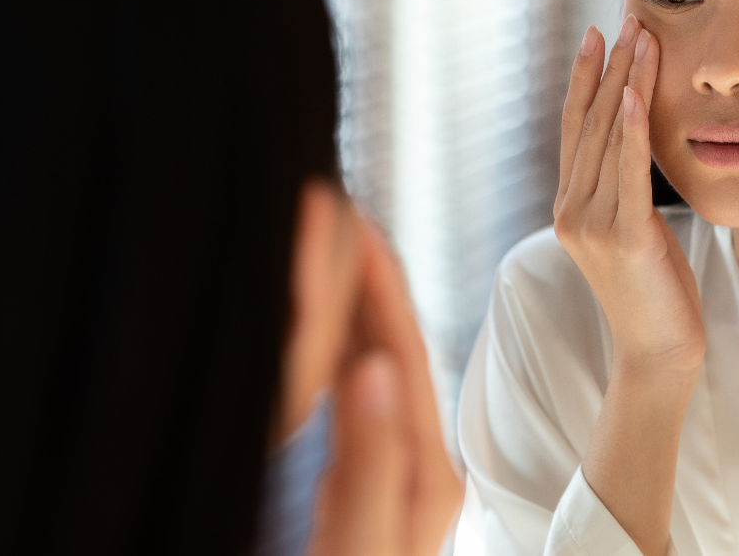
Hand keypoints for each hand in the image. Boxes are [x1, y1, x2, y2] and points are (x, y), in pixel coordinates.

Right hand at [306, 225, 463, 555]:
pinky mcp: (365, 498)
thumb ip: (370, 466)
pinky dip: (335, 364)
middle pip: (391, 353)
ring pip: (371, 376)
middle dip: (363, 284)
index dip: (376, 284)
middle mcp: (416, 469)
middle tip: (335, 216)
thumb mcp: (365, 543)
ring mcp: (392, 483)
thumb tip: (376, 367)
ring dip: (350, 315)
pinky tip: (316, 345)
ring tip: (320, 257)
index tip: (352, 218)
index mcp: (422, 472)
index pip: (398, 352)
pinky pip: (354, 412)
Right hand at [553, 15, 704, 373]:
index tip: (600, 34)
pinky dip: (630, 130)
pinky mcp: (621, 238)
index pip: (579, 127)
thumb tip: (638, 148)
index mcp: (573, 205)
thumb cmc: (657, 293)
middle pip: (591, 122)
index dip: (587, 78)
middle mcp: (572, 209)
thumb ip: (626, 191)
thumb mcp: (635, 232)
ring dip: (625, 83)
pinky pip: (627, 172)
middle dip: (610, 67)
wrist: (658, 354)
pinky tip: (636, 94)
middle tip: (628, 18)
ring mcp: (590, 223)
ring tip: (640, 38)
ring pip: (608, 137)